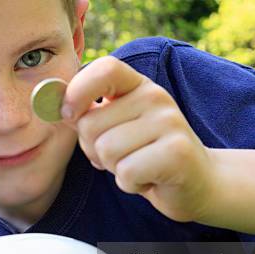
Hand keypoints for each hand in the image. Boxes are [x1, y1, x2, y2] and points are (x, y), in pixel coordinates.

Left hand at [61, 56, 215, 222]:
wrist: (198, 182)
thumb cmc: (146, 155)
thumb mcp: (118, 127)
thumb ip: (90, 113)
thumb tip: (55, 106)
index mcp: (138, 86)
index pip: (104, 68)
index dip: (77, 91)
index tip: (69, 115)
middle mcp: (156, 97)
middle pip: (90, 125)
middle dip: (94, 150)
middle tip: (121, 156)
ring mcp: (169, 123)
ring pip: (106, 151)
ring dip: (114, 169)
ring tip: (138, 166)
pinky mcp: (177, 153)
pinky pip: (126, 173)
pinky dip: (130, 185)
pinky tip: (149, 180)